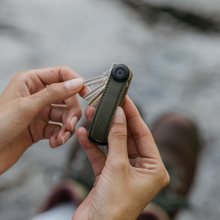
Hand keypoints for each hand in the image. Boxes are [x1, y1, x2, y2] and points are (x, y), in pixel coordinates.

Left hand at [0, 66, 87, 173]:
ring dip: (66, 127)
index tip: (85, 92)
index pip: (60, 74)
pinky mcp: (41, 127)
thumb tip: (77, 83)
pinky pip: (58, 128)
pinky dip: (60, 136)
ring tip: (61, 137)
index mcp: (30, 82)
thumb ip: (54, 93)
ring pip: (64, 115)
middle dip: (71, 112)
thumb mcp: (27, 106)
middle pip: (66, 97)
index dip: (75, 81)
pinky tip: (55, 142)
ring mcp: (40, 112)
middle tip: (70, 124)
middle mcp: (37, 95)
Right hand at [73, 97, 169, 219]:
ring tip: (92, 114)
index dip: (133, 115)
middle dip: (115, 121)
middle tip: (107, 103)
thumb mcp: (117, 167)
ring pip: (113, 144)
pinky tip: (84, 133)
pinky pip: (101, 155)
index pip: (143, 134)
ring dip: (101, 131)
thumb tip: (119, 114)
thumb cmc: (113, 207)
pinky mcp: (108, 174)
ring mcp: (124, 171)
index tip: (125, 99)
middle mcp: (141, 169)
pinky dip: (92, 145)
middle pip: (127, 137)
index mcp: (153, 169)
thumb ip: (118, 138)